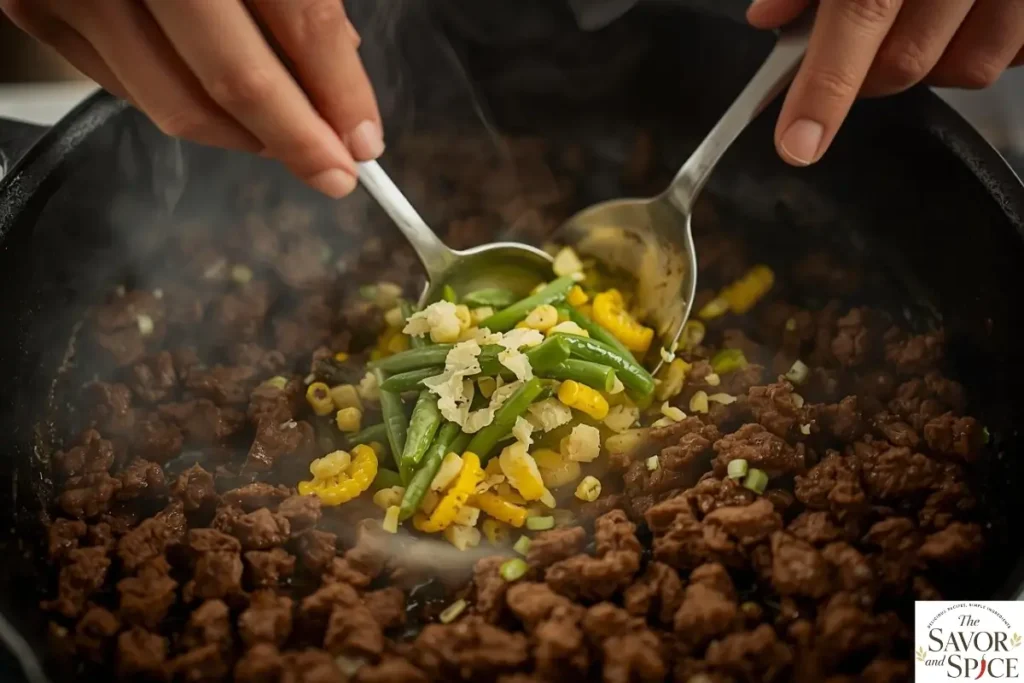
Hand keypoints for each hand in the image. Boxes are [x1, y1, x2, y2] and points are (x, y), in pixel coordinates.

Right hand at [0, 0, 381, 196]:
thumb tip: (336, 65)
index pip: (303, 21)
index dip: (342, 93)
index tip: (364, 140)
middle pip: (237, 81)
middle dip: (297, 141)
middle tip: (333, 173)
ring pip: (178, 105)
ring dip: (244, 138)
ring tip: (279, 139)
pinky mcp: (36, 7)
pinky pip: (128, 92)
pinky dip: (182, 107)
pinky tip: (216, 103)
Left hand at [748, 0, 1023, 165]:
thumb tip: (769, 17)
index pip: (859, 16)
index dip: (824, 90)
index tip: (799, 144)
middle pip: (905, 62)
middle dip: (865, 75)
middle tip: (851, 50)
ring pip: (966, 70)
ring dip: (931, 62)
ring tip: (924, 14)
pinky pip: (1015, 55)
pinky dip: (983, 44)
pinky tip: (970, 9)